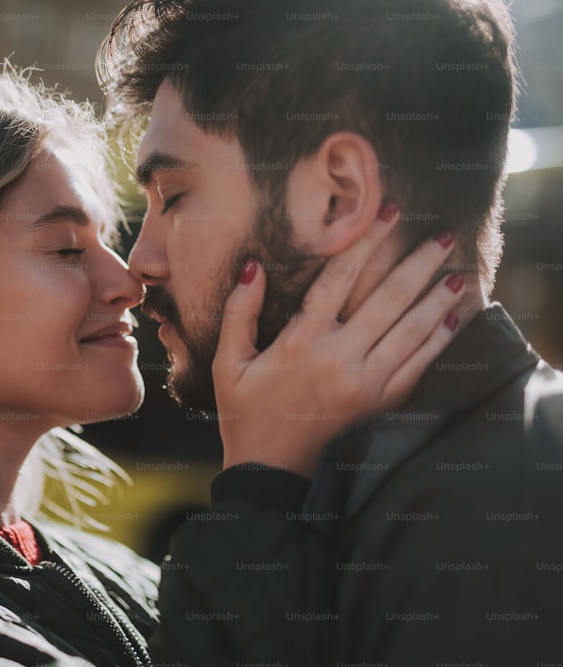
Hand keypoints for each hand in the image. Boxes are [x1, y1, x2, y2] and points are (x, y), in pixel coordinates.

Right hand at [213, 206, 462, 477]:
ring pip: (410, 332)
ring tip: (457, 271)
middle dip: (417, 265)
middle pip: (387, 301)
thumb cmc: (245, 413)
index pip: (338, 281)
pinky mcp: (378, 403)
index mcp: (300, 344)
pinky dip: (438, 342)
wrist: (270, 472)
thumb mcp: (228, 363)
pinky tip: (452, 320)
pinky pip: (417, 367)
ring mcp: (364, 383)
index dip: (365, 243)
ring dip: (436, 299)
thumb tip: (254, 266)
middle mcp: (338, 359)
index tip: (387, 213)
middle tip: (441, 235)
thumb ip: (240, 313)